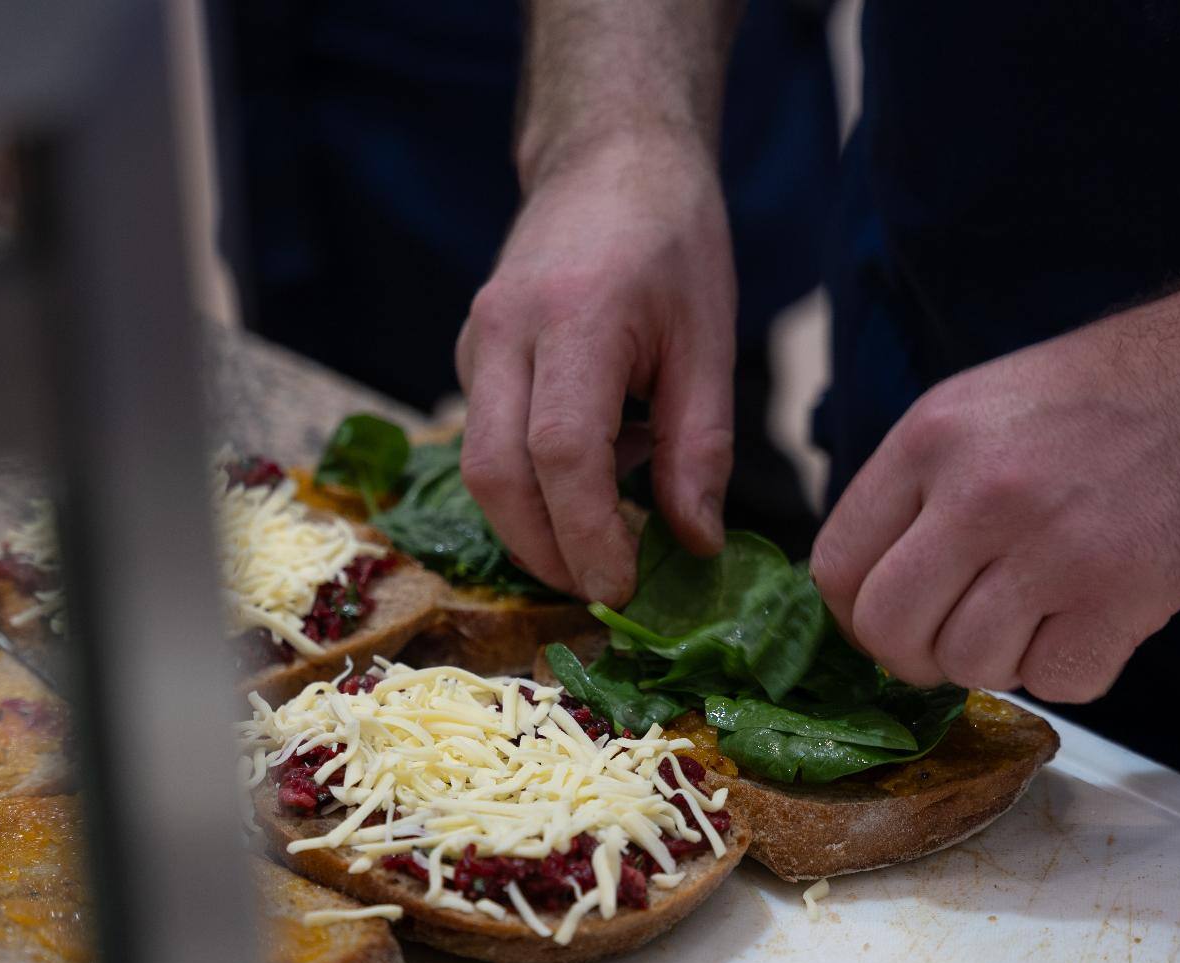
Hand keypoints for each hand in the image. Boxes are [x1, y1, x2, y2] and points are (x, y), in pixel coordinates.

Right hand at [456, 133, 736, 605]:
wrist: (608, 156)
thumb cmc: (672, 239)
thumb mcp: (709, 339)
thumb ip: (700, 447)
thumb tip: (693, 544)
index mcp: (575, 317)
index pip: (561, 451)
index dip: (587, 534)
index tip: (626, 586)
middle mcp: (505, 330)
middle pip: (496, 475)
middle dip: (546, 551)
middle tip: (608, 589)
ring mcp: (476, 343)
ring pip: (479, 468)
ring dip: (535, 526)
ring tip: (608, 538)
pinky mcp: (471, 356)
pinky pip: (485, 443)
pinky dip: (532, 485)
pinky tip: (593, 474)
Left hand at [810, 299, 1179, 702]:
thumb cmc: (1116, 395)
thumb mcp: (984, 408)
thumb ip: (920, 490)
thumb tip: (870, 589)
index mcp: (931, 438)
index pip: (836, 566)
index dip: (857, 615)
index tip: (890, 622)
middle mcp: (980, 490)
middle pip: (889, 632)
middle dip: (917, 656)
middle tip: (959, 639)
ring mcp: (1051, 545)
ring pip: (969, 667)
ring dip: (1004, 659)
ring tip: (1046, 609)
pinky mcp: (1123, 593)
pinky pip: (1056, 682)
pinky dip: (1074, 668)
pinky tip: (1099, 616)